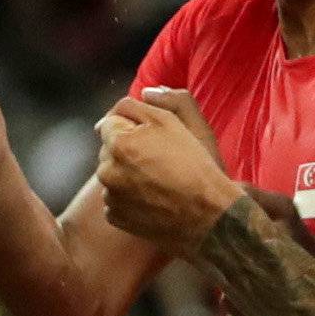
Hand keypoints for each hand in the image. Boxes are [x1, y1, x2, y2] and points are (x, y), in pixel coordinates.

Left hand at [96, 97, 244, 258]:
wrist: (207, 215)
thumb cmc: (193, 164)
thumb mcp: (174, 122)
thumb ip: (147, 103)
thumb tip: (137, 96)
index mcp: (118, 144)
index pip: (110, 121)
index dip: (132, 125)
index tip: (152, 136)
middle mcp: (107, 171)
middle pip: (109, 149)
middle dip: (127, 148)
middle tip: (158, 157)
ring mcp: (110, 197)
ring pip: (112, 173)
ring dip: (126, 172)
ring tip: (157, 178)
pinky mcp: (116, 218)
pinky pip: (115, 197)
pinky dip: (127, 195)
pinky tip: (151, 196)